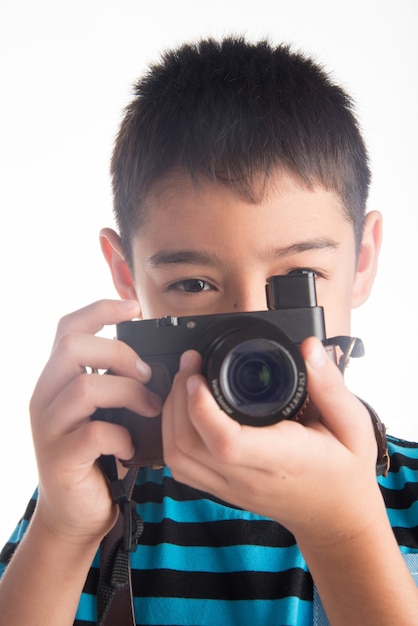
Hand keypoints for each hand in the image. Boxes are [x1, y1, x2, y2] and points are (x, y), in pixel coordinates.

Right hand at [30, 299, 161, 544]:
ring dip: (129, 393)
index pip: (68, 328)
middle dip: (119, 352)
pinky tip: (129, 446)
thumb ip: (113, 384)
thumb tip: (154, 363)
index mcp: (57, 380)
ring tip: (149, 408)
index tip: (134, 307)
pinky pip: (93, 433)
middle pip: (73, 347)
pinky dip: (121, 436)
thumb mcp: (102, 411)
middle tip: (146, 373)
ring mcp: (50, 428)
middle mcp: (46, 397)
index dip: (100, 310)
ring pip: (85, 388)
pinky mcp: (60, 457)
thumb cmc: (95, 457)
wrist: (75, 514)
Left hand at [162, 337, 379, 542]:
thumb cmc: (345, 471)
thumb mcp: (352, 424)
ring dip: (171, 415)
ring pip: (178, 457)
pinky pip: (181, 467)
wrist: (336, 518)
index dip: (201, 406)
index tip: (198, 373)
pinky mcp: (220, 490)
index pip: (226, 441)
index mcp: (282, 459)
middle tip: (190, 364)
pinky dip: (172, 436)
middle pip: (189, 445)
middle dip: (179, 397)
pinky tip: (184, 412)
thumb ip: (330, 386)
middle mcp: (248, 477)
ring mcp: (230, 487)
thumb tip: (308, 347)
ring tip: (185, 382)